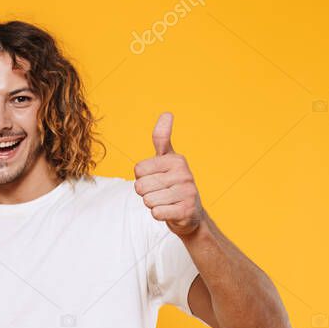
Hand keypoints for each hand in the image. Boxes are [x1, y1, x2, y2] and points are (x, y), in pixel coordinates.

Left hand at [133, 112, 203, 236]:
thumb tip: (167, 112)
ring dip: (152, 204)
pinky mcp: (186, 211)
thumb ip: (162, 138)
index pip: (138, 170)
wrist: (190, 213)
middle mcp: (184, 174)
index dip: (142, 177)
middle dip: (146, 192)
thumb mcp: (167, 159)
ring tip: (166, 201)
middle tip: (161, 192)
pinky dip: (159, 214)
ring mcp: (187, 193)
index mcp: (177, 159)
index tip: (156, 177)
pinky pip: (156, 213)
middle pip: (141, 186)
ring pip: (148, 201)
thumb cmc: (172, 183)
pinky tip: (170, 211)